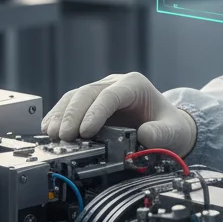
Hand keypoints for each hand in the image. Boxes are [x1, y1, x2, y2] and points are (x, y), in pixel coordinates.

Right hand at [42, 72, 196, 157]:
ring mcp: (100, 92)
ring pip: (74, 97)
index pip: (110, 95)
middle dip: (73, 115)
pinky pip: (69, 106)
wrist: (166, 127)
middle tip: (64, 137)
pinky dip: (58, 118)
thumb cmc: (169, 126)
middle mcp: (115, 84)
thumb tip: (145, 135)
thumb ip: (162, 134)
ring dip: (61, 116)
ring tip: (53, 136)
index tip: (85, 132)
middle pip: (87, 93)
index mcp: (135, 85)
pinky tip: (49, 131)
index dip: (95, 112)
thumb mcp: (173, 131)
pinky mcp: (90, 104)